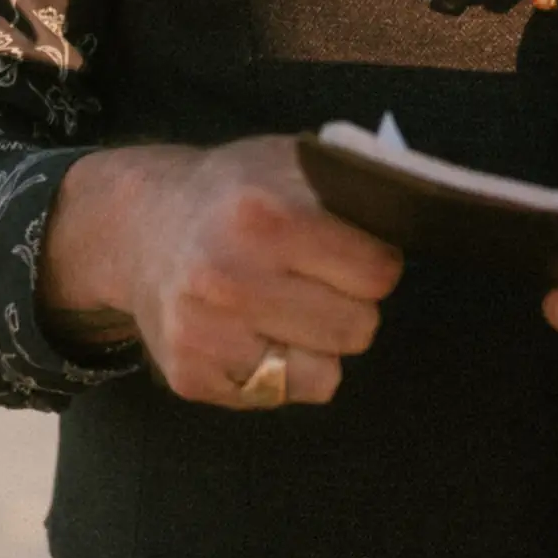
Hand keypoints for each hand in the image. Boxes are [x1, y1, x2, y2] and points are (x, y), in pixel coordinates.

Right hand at [42, 134, 403, 406]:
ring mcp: (206, 333)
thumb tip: (418, 213)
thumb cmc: (234, 193)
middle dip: (348, 304)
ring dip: (317, 344)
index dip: (374, 262)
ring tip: (283, 305)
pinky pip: (281, 395)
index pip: (378, 273)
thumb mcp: (287, 163)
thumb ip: (348, 189)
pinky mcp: (190, 376)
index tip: (352, 252)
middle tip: (315, 281)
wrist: (139, 226)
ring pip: (326, 373)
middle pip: (358, 327)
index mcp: (265, 216)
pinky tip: (250, 331)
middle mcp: (229, 278)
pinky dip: (278, 370)